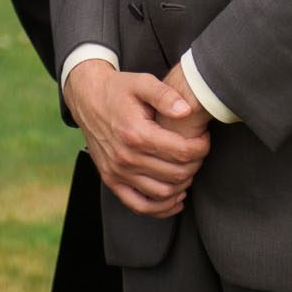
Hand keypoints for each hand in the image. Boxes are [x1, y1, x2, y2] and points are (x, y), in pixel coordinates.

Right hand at [64, 60, 209, 217]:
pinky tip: (176, 197)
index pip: (182, 151)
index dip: (201, 147)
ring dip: (183, 184)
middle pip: (176, 173)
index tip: (204, 138)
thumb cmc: (118, 90)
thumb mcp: (142, 82)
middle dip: (196, 164)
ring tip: (188, 168)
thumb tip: (186, 111)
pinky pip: (140, 206)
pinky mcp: (111, 180)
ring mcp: (117, 172)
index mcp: (136, 133)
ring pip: (163, 192)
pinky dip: (161, 208)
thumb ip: (165, 95)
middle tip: (198, 152)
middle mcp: (126, 157)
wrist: (87, 98)